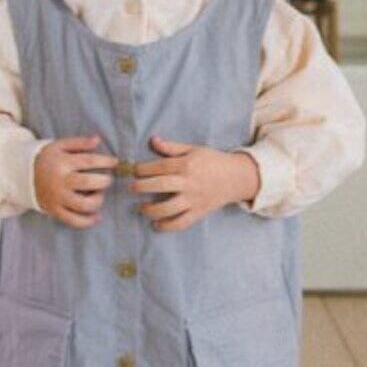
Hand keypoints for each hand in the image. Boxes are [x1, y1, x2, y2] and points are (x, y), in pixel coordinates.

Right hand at [34, 134, 116, 228]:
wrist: (23, 175)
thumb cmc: (47, 159)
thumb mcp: (60, 146)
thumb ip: (79, 143)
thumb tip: (97, 140)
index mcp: (62, 163)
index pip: (89, 161)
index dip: (106, 161)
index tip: (114, 162)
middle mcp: (60, 182)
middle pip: (89, 183)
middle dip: (104, 181)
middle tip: (106, 179)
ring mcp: (58, 198)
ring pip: (85, 205)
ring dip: (98, 199)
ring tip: (98, 193)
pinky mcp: (55, 211)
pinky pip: (74, 221)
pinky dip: (88, 221)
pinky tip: (97, 215)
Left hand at [129, 134, 259, 231]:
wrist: (236, 177)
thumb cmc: (213, 161)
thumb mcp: (194, 149)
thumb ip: (172, 147)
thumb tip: (152, 140)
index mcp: (187, 165)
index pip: (161, 167)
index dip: (143, 169)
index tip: (133, 171)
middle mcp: (189, 183)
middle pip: (162, 185)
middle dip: (142, 187)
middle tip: (130, 188)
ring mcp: (194, 199)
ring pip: (169, 208)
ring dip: (151, 210)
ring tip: (141, 208)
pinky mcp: (198, 212)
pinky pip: (181, 222)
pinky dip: (167, 226)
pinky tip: (156, 225)